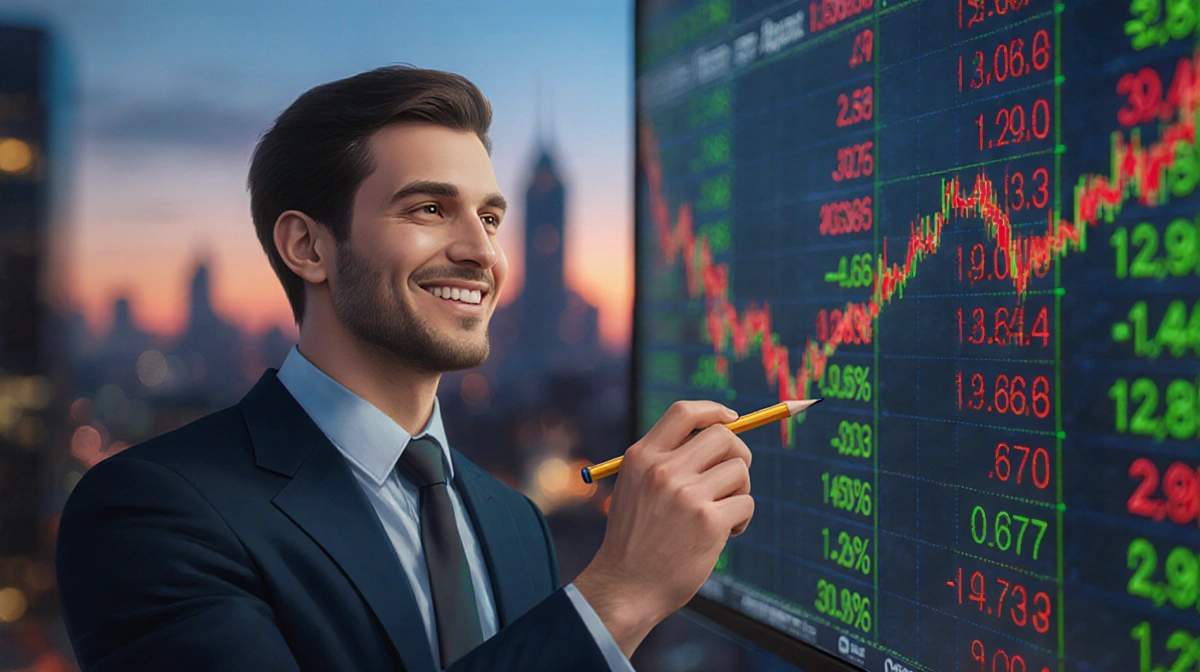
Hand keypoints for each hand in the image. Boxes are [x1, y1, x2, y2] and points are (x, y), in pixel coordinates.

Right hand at [573, 401, 753, 657]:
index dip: (714, 410)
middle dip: (739, 453)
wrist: (625, 587)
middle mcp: (663, 470)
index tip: (731, 418)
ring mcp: (687, 495)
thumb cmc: (635, 538)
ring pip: (740, 471)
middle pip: (723, 436)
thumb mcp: (634, 487)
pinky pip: (746, 504)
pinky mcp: (709, 522)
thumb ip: (665, 460)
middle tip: (733, 477)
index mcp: (641, 456)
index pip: (685, 412)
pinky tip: (724, 534)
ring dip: (739, 491)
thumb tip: (720, 434)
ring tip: (722, 514)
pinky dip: (741, 519)